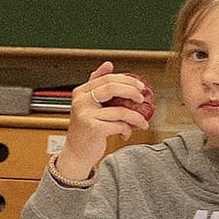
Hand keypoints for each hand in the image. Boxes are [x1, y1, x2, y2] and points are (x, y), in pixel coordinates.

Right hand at [53, 62, 149, 184]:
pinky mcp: (94, 129)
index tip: (139, 86)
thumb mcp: (88, 104)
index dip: (127, 80)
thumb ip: (96, 84)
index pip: (107, 79)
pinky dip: (127, 130)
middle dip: (132, 91)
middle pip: (112, 87)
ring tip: (141, 122)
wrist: (76, 153)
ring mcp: (86, 115)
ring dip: (136, 117)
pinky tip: (126, 133)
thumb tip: (108, 64)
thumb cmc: (85, 129)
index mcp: (80, 92)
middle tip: (141, 98)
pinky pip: (119, 125)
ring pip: (120, 110)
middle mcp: (81, 102)